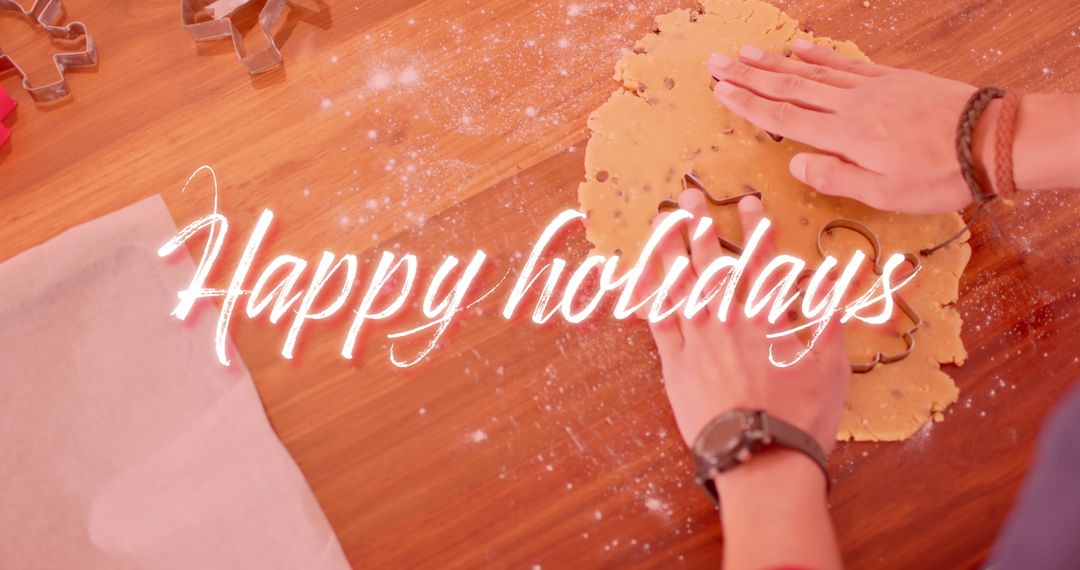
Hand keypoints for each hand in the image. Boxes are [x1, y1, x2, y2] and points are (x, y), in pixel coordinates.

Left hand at [642, 188, 850, 453]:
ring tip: (660, 221)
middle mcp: (728, 320)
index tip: (747, 202)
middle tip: (688, 198)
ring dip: (669, 249)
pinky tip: (641, 272)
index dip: (754, 228)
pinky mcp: (674, 364)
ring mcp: (697, 340)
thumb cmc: (800, 417)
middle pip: (711, 263)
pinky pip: (657, 320)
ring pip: (679, 283)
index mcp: (767, 318)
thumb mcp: (831, 365)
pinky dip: (649, 293)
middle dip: (699, 226)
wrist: (759, 457)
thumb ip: (832, 317)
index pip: (759, 262)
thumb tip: (843, 277)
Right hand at [707, 39, 984, 214]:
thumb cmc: (938, 175)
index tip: (720, 91)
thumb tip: (795, 163)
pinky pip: (844, 64)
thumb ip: (835, 177)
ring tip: (746, 53)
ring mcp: (870, 88)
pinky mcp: (891, 79)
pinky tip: (801, 48)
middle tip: (716, 63)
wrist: (989, 139)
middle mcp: (850, 105)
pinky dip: (819, 55)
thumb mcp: (884, 193)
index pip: (783, 117)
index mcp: (844, 136)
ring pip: (812, 71)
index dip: (748, 104)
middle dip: (749, 76)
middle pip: (789, 86)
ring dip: (775, 62)